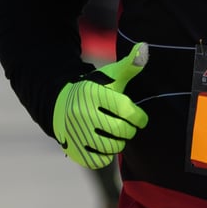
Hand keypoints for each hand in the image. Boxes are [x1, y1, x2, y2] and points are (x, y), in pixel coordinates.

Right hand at [53, 42, 148, 168]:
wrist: (61, 104)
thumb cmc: (94, 88)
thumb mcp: (111, 75)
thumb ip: (130, 64)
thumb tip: (145, 46)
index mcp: (93, 93)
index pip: (126, 110)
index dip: (139, 117)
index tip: (141, 119)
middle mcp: (81, 113)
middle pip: (120, 131)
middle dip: (130, 130)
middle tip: (129, 127)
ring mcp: (75, 133)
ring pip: (111, 147)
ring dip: (119, 143)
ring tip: (118, 134)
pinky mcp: (72, 150)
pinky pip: (99, 160)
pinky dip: (106, 155)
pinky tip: (105, 143)